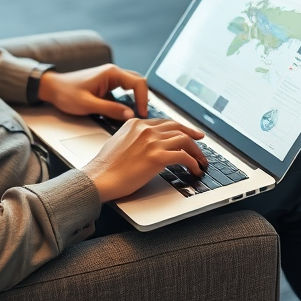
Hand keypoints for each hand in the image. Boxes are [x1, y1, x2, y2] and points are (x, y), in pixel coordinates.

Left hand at [36, 63, 148, 118]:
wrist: (52, 88)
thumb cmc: (66, 93)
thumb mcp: (88, 105)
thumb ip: (110, 110)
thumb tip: (130, 115)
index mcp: (111, 73)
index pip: (138, 83)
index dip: (143, 99)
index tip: (143, 114)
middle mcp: (113, 72)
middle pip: (138, 82)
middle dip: (143, 98)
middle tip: (142, 115)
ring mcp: (110, 78)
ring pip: (131, 86)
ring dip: (136, 99)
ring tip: (136, 115)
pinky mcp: (106, 84)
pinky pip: (123, 91)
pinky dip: (128, 100)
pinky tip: (125, 112)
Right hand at [81, 118, 207, 201]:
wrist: (100, 178)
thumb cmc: (106, 166)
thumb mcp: (119, 141)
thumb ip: (135, 138)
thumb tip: (148, 145)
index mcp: (136, 124)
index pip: (165, 122)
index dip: (179, 128)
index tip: (187, 133)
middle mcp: (146, 129)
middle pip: (177, 127)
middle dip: (192, 135)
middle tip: (200, 141)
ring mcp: (152, 141)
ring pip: (184, 140)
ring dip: (196, 152)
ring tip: (200, 161)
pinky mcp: (157, 157)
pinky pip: (184, 156)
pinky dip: (193, 162)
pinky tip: (194, 169)